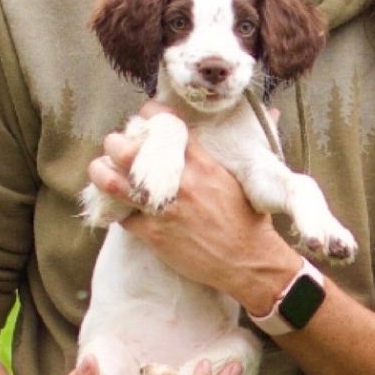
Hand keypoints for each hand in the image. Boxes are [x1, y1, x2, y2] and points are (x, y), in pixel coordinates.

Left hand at [86, 113, 301, 315]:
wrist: (248, 262)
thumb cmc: (249, 220)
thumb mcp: (247, 176)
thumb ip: (252, 142)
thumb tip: (273, 113)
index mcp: (202, 162)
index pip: (164, 124)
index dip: (146, 116)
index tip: (142, 120)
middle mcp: (179, 182)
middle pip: (127, 149)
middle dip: (115, 144)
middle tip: (117, 148)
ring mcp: (163, 209)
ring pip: (113, 182)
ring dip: (101, 173)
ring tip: (100, 169)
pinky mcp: (153, 235)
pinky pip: (120, 215)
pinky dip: (113, 208)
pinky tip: (115, 204)